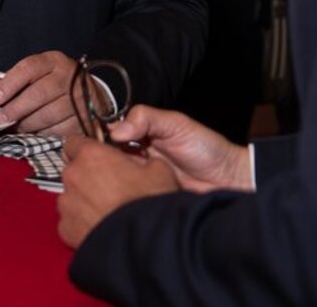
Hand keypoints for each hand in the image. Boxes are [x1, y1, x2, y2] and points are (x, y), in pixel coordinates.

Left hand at [0, 50, 78, 134]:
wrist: (89, 93)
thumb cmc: (58, 82)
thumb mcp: (41, 71)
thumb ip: (20, 79)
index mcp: (54, 61)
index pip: (29, 68)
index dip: (10, 83)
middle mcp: (69, 76)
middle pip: (38, 94)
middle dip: (15, 109)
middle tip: (0, 119)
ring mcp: (79, 98)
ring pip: (48, 115)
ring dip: (27, 124)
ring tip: (15, 127)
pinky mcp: (85, 118)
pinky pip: (59, 130)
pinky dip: (43, 133)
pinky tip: (35, 132)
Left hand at [58, 140, 179, 247]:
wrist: (145, 244)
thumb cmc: (151, 203)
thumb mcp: (159, 169)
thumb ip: (140, 159)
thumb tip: (138, 161)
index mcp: (91, 155)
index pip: (74, 142)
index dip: (87, 149)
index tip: (99, 157)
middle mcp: (73, 176)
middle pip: (74, 171)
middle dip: (88, 177)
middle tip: (112, 189)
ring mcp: (66, 204)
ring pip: (71, 197)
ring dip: (84, 201)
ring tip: (108, 213)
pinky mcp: (65, 229)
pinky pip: (71, 222)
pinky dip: (82, 224)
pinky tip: (102, 229)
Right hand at [99, 105, 252, 193]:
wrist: (229, 181)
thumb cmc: (207, 148)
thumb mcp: (176, 124)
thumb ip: (146, 118)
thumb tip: (115, 130)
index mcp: (139, 134)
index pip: (108, 134)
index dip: (97, 138)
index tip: (87, 144)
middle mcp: (135, 157)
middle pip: (106, 158)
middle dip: (100, 161)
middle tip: (98, 167)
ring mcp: (139, 179)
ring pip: (113, 178)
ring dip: (110, 179)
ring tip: (110, 181)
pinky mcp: (145, 198)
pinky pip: (128, 196)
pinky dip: (123, 196)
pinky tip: (121, 196)